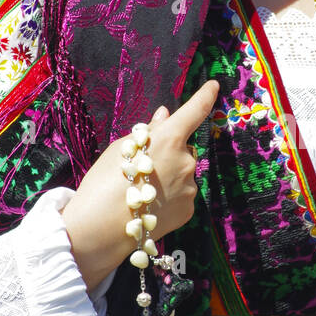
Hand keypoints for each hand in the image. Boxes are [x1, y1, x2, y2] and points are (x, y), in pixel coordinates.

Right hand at [61, 79, 218, 292]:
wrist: (102, 229)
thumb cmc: (104, 182)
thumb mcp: (120, 149)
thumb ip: (148, 132)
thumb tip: (165, 116)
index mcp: (169, 139)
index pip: (194, 111)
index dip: (205, 96)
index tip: (213, 86)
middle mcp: (186, 161)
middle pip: (184, 149)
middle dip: (171, 153)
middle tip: (144, 168)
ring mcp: (190, 187)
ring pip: (184, 173)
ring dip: (170, 177)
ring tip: (143, 190)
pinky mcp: (190, 209)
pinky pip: (183, 195)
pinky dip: (171, 197)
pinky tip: (151, 206)